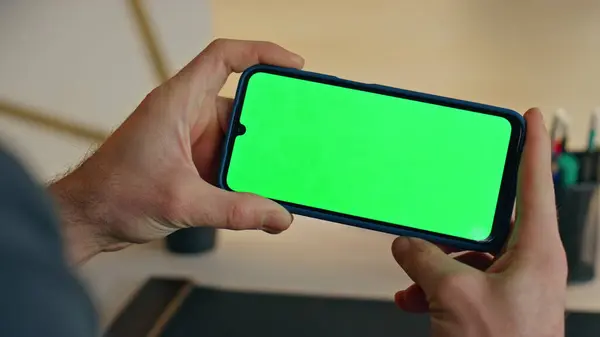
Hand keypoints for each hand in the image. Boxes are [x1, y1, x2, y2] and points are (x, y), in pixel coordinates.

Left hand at [49, 39, 304, 263]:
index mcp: (178, 103)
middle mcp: (187, 115)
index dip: (261, 53)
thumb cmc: (114, 195)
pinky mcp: (193, 161)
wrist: (87, 219)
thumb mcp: (182, 202)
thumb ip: (235, 211)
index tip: (293, 66)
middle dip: (273, 119)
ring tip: (289, 169)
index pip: (223, 58)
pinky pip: (230, 158)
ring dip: (261, 153)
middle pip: (241, 103)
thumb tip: (278, 217)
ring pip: (239, 135)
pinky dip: (247, 172)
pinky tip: (264, 191)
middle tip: (304, 132)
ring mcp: (191, 139)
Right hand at [391, 108, 566, 336]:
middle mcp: (528, 266)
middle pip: (490, 225)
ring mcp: (512, 290)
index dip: (535, 145)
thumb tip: (407, 245)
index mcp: (535, 251)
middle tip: (438, 216)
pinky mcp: (495, 311)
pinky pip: (462, 286)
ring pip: (469, 259)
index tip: (536, 117)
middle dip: (454, 227)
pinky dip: (435, 290)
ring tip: (412, 281)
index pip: (536, 183)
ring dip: (435, 267)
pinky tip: (414, 301)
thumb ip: (425, 260)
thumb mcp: (453, 295)